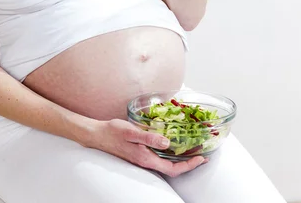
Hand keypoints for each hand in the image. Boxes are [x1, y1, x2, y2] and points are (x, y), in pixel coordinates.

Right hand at [89, 118, 206, 176]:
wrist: (98, 134)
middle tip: (202, 155)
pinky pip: (159, 157)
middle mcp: (146, 161)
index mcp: (146, 159)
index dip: (188, 165)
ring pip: (166, 163)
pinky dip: (170, 153)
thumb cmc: (113, 132)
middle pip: (172, 169)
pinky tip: (172, 144)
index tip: (200, 158)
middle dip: (188, 164)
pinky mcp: (140, 153)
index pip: (172, 169)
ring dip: (180, 159)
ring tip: (192, 150)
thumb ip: (149, 138)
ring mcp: (143, 158)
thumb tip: (167, 143)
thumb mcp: (132, 132)